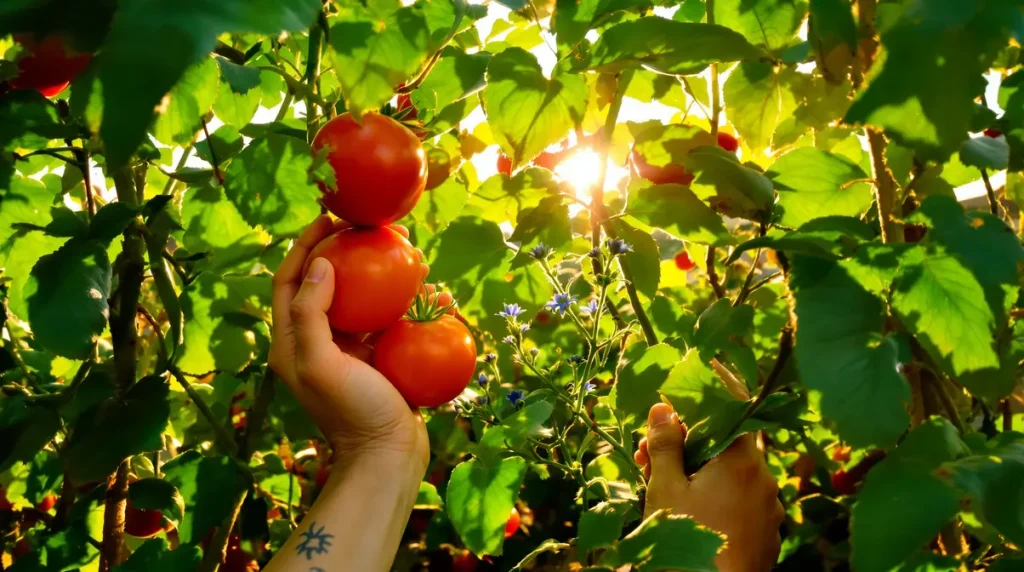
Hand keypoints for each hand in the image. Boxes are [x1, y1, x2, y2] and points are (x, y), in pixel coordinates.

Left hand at [269, 215, 429, 471]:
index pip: (290, 280)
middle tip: (370, 228)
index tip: (328, 219)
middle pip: (325, 282)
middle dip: (344, 251)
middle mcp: (316, 341)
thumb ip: (311, 315)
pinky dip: (403, 299)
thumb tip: (320, 265)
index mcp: (292, 341)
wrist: (388, 455)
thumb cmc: (352, 411)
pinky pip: (387, 318)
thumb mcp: (321, 364)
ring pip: (359, 297)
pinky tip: (426, 286)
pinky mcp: (377, 357)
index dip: (304, 246)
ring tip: (403, 250)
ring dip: (378, 271)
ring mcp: (348, 349)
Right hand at [635, 403, 783, 571]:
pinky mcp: (768, 536)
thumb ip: (666, 445)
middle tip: (647, 462)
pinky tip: (691, 518)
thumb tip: (662, 408)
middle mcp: (764, 480)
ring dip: (700, 479)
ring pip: (732, 480)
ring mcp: (769, 511)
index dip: (694, 415)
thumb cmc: (686, 538)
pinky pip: (741, 507)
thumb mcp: (665, 488)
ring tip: (664, 494)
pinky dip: (718, 504)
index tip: (665, 424)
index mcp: (742, 461)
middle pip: (724, 450)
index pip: (726, 416)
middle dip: (685, 451)